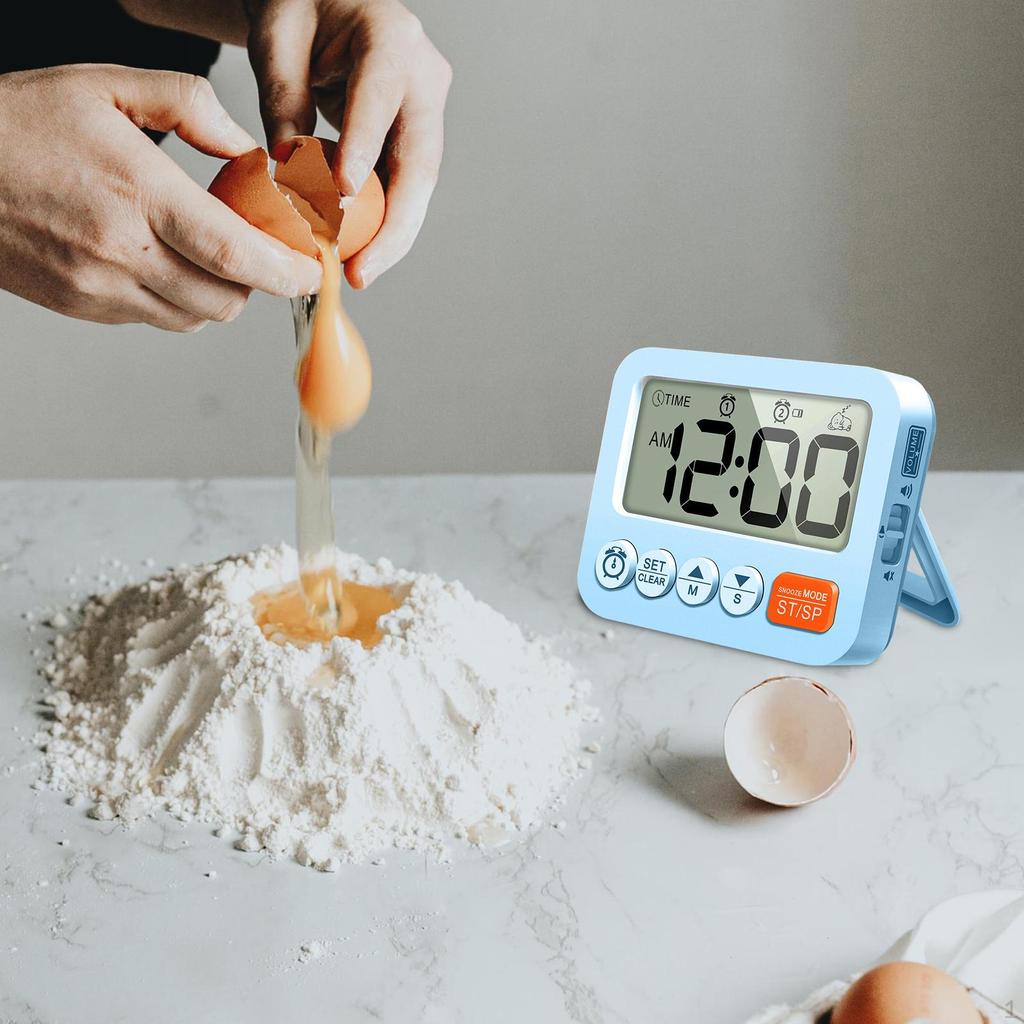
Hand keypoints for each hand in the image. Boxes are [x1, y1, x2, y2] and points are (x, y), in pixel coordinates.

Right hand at [0, 65, 321, 330]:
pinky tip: (167, 261)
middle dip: (257, 282)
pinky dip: (179, 300)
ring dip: (220, 293)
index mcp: (137, 192)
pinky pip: (156, 319)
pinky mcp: (84, 307)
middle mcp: (121, 250)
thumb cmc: (20, 121)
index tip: (310, 270)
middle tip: (261, 251)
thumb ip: (190, 106)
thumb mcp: (107, 85)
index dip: (285, 272)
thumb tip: (247, 149)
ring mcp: (100, 286)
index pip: (234, 253)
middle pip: (226, 299)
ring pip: (195, 318)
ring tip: (210, 252)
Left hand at [246, 0, 451, 287]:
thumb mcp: (277, 38)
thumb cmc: (299, 6)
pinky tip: (359, 255)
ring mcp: (425, 111)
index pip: (381, 99)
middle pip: (419, 163)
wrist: (328, 1)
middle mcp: (423, 78)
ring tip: (358, 273)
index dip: (363, 150)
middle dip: (393, 226)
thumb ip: (283, 98)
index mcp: (391, 39)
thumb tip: (290, 172)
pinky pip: (403, 187)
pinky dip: (382, 223)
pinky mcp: (414, 137)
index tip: (341, 197)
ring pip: (418, 185)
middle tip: (361, 270)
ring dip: (391, 236)